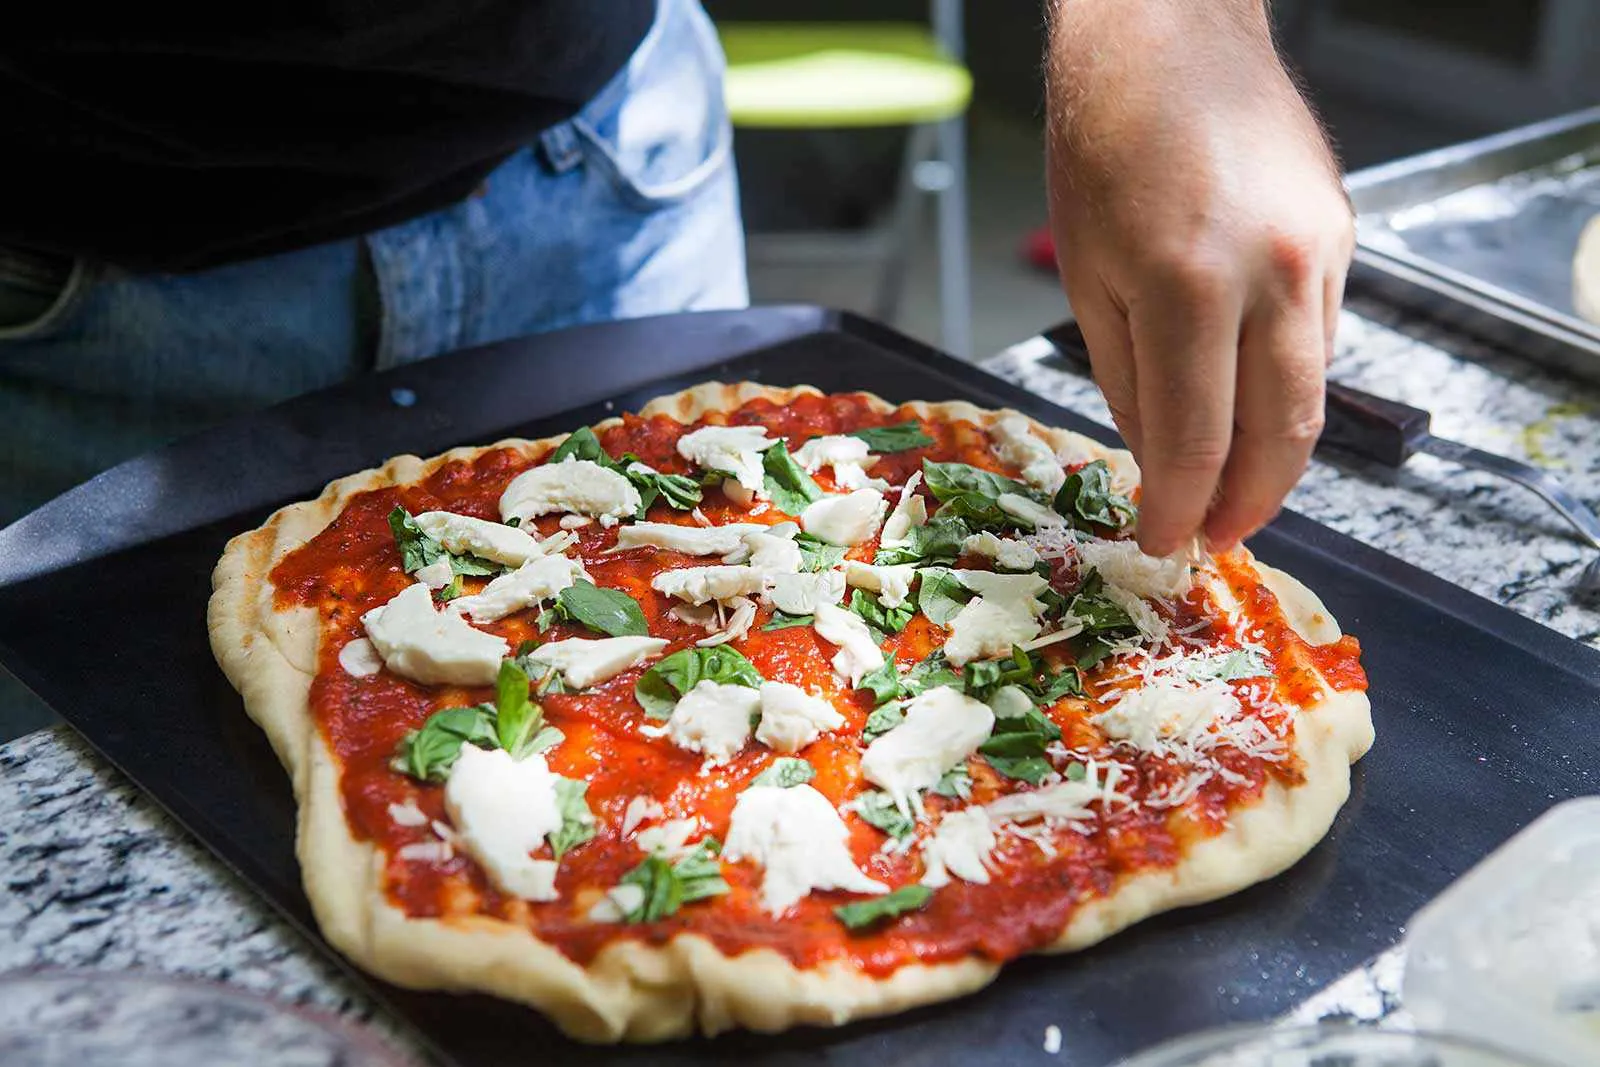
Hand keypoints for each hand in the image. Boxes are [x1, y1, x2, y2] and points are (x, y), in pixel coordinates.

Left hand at [1044, 0, 1352, 556]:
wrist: (1170, 38)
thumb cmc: (1105, 148)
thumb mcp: (1087, 277)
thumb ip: (1129, 382)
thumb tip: (1162, 463)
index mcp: (1190, 286)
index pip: (1197, 440)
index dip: (1181, 507)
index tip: (1164, 543)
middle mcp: (1273, 273)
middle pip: (1280, 434)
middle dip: (1248, 502)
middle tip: (1217, 537)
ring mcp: (1321, 253)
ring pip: (1310, 392)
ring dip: (1273, 452)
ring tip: (1231, 486)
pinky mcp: (1342, 235)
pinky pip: (1319, 338)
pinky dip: (1285, 383)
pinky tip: (1250, 398)